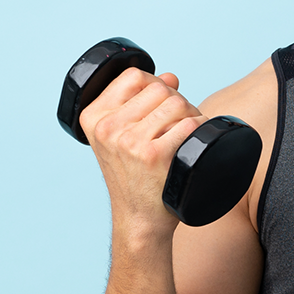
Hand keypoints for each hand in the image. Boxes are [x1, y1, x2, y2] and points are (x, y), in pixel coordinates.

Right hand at [79, 67, 204, 238]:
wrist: (139, 218)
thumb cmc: (134, 176)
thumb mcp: (121, 137)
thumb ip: (139, 103)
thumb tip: (170, 75)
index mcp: (93, 117)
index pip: (133, 75)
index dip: (155, 84)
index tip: (159, 105)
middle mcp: (107, 128)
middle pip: (160, 87)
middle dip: (177, 101)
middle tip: (176, 125)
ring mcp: (129, 142)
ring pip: (178, 102)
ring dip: (191, 114)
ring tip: (185, 134)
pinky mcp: (153, 156)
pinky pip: (190, 124)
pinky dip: (200, 129)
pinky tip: (192, 144)